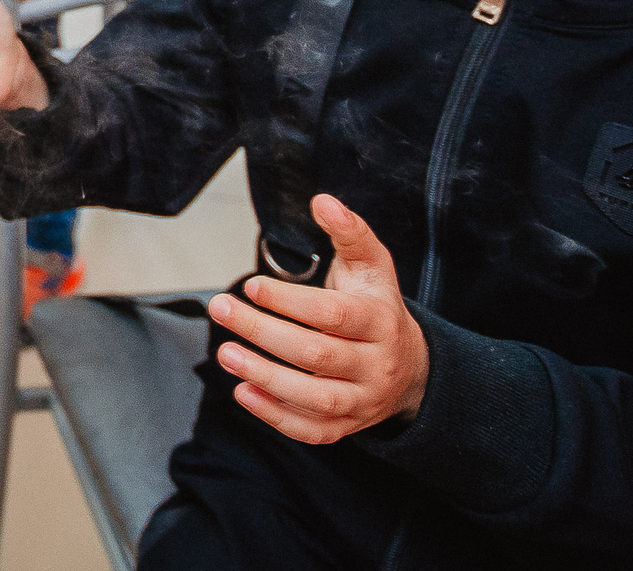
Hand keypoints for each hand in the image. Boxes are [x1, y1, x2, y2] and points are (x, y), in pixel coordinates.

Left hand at [209, 194, 430, 442]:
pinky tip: (243, 392)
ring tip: (225, 353)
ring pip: (316, 398)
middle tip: (220, 309)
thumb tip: (322, 201)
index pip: (333, 315)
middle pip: (317, 355)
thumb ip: (349, 232)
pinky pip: (314, 430)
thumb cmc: (376, 306)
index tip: (250, 286)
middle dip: (263, 333)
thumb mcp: (371, 266)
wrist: (412, 367)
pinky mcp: (348, 427)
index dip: (289, 302)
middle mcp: (376, 365)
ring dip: (266, 377)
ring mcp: (364, 401)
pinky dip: (277, 417)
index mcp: (380, 322)